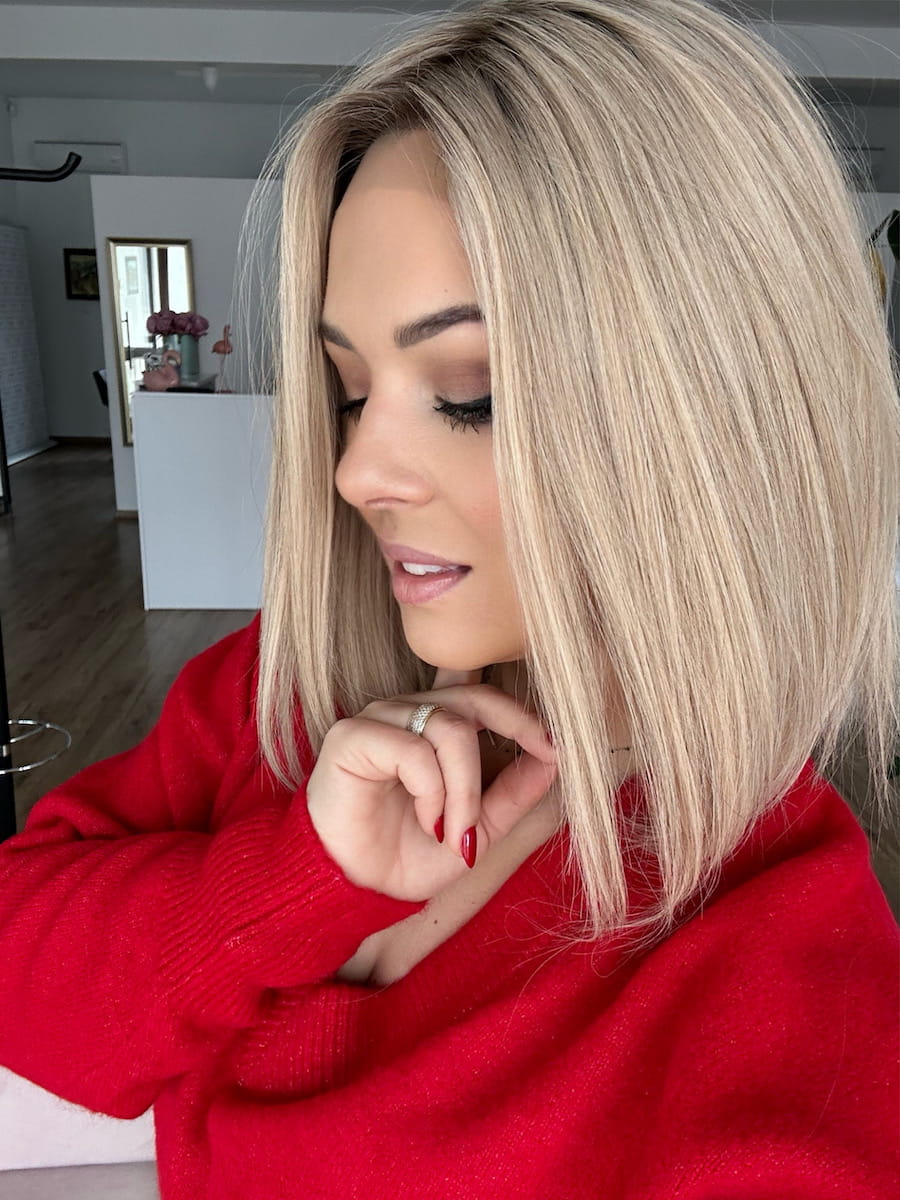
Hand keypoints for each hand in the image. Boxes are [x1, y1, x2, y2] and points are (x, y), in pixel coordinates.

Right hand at [304, 666, 557, 901]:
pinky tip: (426, 821)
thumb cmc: (404, 857)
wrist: (352, 889)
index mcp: (434, 725)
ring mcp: (379, 719)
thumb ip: (512, 794)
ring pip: (450, 729)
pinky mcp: (353, 737)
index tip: (554, 747)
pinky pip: (414, 750)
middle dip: (513, 736)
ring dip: (466, 789)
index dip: (521, 712)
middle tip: (536, 769)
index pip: (483, 693)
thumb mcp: (477, 830)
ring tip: (455, 831)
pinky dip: (432, 791)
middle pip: (477, 700)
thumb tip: (553, 759)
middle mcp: (408, 711)